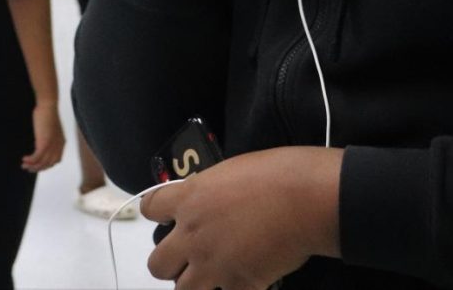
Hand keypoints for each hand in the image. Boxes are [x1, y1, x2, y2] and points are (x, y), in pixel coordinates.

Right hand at [21, 101, 64, 171]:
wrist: (48, 105)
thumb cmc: (47, 112)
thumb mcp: (50, 127)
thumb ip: (48, 135)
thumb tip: (41, 139)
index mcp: (61, 142)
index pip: (56, 160)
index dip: (46, 165)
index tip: (37, 165)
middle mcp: (58, 146)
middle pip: (49, 164)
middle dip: (38, 168)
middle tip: (28, 168)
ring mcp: (52, 146)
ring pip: (42, 163)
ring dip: (32, 166)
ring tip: (24, 165)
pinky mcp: (44, 144)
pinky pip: (36, 157)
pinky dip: (30, 160)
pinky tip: (24, 159)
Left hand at [140, 147, 342, 288]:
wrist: (303, 198)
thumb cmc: (270, 173)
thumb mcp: (226, 173)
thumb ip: (206, 193)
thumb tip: (204, 203)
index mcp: (188, 200)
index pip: (149, 208)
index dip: (157, 213)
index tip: (167, 217)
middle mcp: (192, 235)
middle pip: (157, 265)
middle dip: (170, 264)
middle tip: (188, 259)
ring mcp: (213, 265)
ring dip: (194, 285)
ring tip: (211, 277)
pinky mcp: (240, 285)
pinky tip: (244, 281)